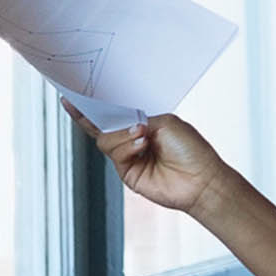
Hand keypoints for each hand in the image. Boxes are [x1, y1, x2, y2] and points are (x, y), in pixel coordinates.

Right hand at [76, 108, 235, 220]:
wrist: (201, 178)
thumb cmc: (191, 150)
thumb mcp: (165, 123)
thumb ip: (138, 119)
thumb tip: (122, 124)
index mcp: (144, 125)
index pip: (115, 115)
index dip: (95, 108)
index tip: (73, 96)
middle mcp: (134, 141)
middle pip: (102, 128)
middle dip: (92, 117)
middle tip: (83, 105)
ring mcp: (130, 157)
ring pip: (106, 141)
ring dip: (122, 134)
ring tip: (142, 134)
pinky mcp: (127, 173)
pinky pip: (115, 154)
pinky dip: (126, 146)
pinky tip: (142, 144)